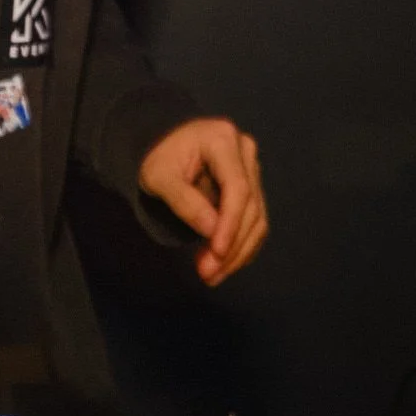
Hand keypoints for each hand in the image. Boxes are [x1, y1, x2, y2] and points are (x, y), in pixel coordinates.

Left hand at [137, 116, 267, 286]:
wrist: (164, 151)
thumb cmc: (159, 160)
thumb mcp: (158, 177)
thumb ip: (184, 201)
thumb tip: (212, 230)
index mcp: (222, 140)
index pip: (237, 187)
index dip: (231, 224)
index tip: (218, 253)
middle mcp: (244, 151)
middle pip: (250, 206)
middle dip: (232, 245)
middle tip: (209, 275)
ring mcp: (251, 169)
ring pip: (256, 218)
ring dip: (238, 252)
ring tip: (212, 275)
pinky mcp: (252, 187)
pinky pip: (254, 222)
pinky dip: (242, 247)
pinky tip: (223, 264)